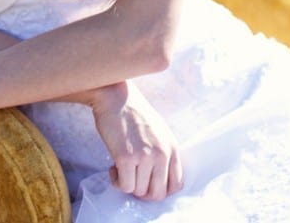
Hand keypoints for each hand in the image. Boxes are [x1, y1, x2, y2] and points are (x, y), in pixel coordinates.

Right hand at [90, 81, 182, 200]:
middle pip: (157, 193)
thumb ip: (162, 152)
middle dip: (142, 192)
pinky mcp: (126, 157)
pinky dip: (118, 182)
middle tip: (131, 180)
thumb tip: (157, 177)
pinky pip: (125, 185)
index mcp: (172, 148)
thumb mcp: (158, 131)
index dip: (159, 189)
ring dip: (128, 185)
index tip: (146, 183)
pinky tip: (113, 169)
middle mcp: (162, 154)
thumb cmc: (132, 112)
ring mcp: (145, 156)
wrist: (114, 96)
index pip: (176, 185)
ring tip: (120, 170)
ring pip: (139, 191)